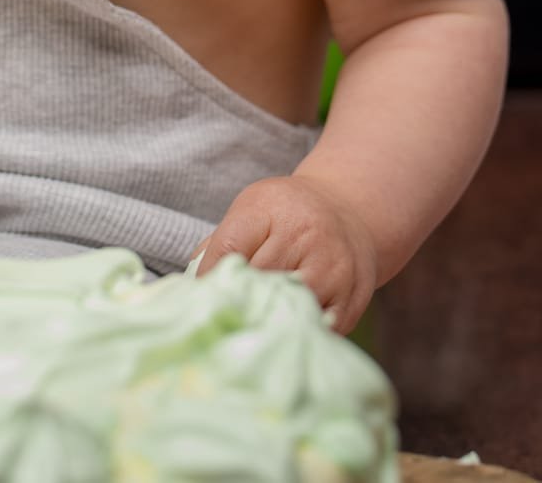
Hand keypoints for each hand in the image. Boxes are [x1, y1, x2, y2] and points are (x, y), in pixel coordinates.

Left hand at [194, 174, 377, 332]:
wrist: (348, 210)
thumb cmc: (288, 212)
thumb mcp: (253, 209)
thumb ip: (221, 243)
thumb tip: (191, 286)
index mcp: (271, 208)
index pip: (229, 248)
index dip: (210, 277)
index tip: (201, 296)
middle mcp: (305, 235)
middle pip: (258, 281)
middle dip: (237, 301)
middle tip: (221, 320)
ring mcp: (332, 267)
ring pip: (288, 307)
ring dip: (268, 320)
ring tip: (251, 329)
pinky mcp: (351, 297)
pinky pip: (317, 327)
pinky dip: (298, 332)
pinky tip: (284, 333)